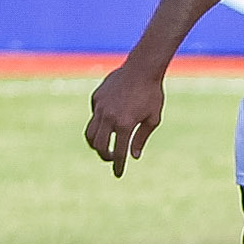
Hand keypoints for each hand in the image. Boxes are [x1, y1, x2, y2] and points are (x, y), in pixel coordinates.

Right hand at [84, 60, 166, 176]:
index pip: (118, 152)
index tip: (118, 174)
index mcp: (125, 124)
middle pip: (99, 146)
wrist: (142, 69)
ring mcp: (100, 108)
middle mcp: (109, 117)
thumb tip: (134, 156)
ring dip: (96, 143)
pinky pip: (94, 116)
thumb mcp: (153, 118)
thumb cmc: (152, 94)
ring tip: (105, 146)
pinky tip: (108, 124)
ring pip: (90, 133)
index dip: (118, 166)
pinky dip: (99, 124)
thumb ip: (141, 138)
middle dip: (104, 156)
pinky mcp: (96, 99)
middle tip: (111, 159)